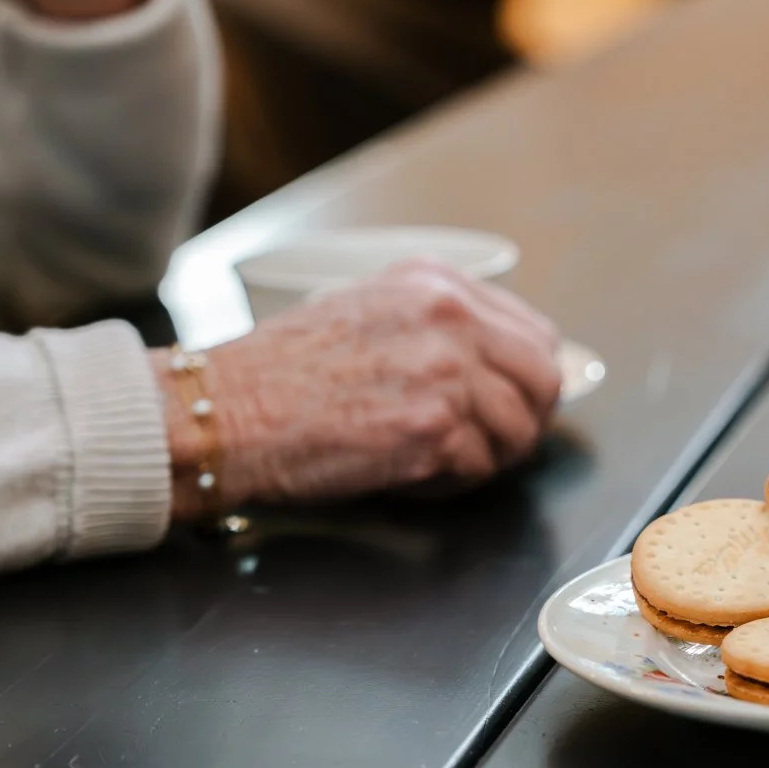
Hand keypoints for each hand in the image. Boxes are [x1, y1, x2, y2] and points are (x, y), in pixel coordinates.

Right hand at [156, 262, 561, 515]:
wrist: (224, 411)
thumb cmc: (280, 373)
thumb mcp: (369, 312)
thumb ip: (440, 327)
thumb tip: (504, 363)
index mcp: (436, 284)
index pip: (535, 332)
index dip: (530, 377)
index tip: (515, 401)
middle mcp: (449, 318)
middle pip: (544, 380)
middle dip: (525, 422)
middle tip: (490, 444)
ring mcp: (445, 373)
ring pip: (519, 431)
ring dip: (485, 457)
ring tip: (434, 458)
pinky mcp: (434, 429)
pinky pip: (477, 469)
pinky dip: (449, 483)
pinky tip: (406, 471)